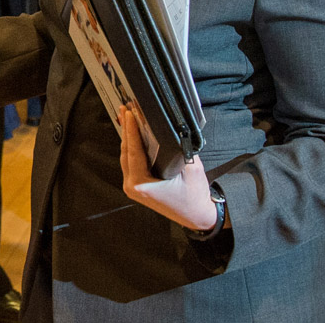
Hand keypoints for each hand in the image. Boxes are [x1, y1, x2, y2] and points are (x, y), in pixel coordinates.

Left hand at [117, 105, 218, 231]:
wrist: (197, 216)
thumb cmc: (195, 195)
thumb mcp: (191, 168)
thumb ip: (178, 148)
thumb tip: (169, 129)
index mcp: (142, 184)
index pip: (133, 151)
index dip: (131, 130)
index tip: (129, 113)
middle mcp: (132, 186)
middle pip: (126, 152)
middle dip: (127, 129)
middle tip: (127, 108)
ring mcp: (132, 188)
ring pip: (126, 157)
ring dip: (128, 137)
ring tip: (129, 117)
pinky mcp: (137, 186)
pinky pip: (131, 163)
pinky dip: (132, 148)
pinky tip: (134, 134)